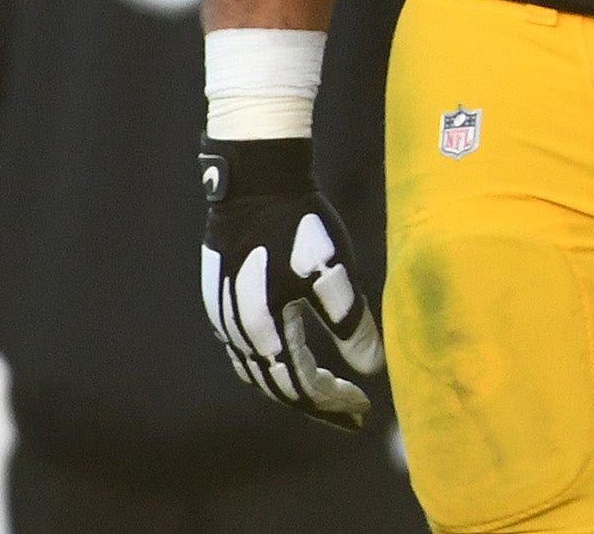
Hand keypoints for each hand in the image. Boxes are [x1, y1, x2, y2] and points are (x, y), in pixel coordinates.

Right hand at [200, 138, 382, 429]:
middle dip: (315, 402)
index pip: (302, 386)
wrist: (254, 181)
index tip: (363, 406)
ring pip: (257, 370)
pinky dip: (271, 364)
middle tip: (350, 410)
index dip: (333, 402)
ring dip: (291, 386)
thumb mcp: (334, 271)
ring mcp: (224, 316)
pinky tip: (290, 356)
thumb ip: (352, 323)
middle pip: (276, 386)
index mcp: (266, 331)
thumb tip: (373, 368)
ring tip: (325, 391)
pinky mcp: (220, 298)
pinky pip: (245, 349)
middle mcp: (238, 332)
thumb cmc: (300, 224)